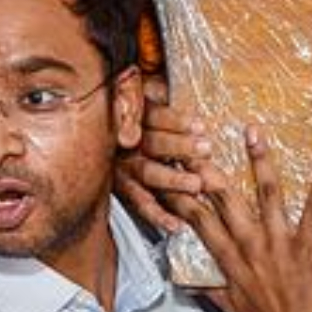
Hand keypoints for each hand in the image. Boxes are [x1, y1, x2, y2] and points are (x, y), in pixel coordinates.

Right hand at [115, 78, 215, 231]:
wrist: (105, 123)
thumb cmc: (134, 102)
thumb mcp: (138, 87)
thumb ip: (142, 92)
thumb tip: (151, 106)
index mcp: (130, 112)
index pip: (152, 115)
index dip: (175, 120)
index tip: (199, 124)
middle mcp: (123, 141)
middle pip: (151, 143)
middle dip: (180, 147)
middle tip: (206, 149)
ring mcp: (122, 166)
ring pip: (147, 173)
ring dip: (172, 180)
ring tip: (195, 185)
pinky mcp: (124, 189)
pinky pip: (140, 203)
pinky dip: (158, 215)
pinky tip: (176, 225)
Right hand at [164, 126, 311, 311]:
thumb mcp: (227, 306)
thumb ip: (206, 290)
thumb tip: (183, 284)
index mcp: (229, 257)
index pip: (199, 218)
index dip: (183, 193)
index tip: (173, 170)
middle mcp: (250, 246)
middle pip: (224, 199)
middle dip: (210, 168)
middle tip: (199, 140)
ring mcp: (279, 244)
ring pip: (266, 194)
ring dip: (260, 161)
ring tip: (253, 132)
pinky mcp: (308, 246)